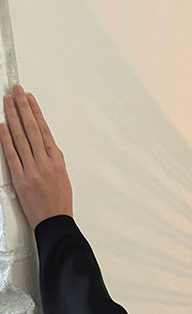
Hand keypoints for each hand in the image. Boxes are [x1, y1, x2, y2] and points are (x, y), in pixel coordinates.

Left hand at [0, 83, 72, 229]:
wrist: (55, 223)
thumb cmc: (59, 203)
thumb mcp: (62, 177)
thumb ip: (52, 159)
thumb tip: (42, 143)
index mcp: (57, 160)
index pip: (44, 130)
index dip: (35, 112)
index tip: (29, 98)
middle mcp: (45, 163)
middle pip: (32, 129)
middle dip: (23, 107)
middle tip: (16, 91)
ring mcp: (32, 170)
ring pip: (21, 138)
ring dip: (12, 117)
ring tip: (7, 102)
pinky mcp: (21, 179)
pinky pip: (12, 155)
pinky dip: (6, 139)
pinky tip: (2, 127)